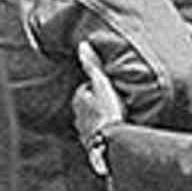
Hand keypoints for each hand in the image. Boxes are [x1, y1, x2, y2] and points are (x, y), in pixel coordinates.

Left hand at [74, 45, 125, 170]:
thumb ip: (92, 65)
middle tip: (112, 104)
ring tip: (114, 119)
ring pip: (91, 121)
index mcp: (79, 99)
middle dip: (96, 104)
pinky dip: (103, 133)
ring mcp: (84, 131)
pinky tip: (112, 135)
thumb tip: (82, 45)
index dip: (98, 89)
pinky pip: (97, 135)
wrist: (111, 142)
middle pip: (87, 106)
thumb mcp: (102, 84)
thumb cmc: (107, 111)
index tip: (108, 90)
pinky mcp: (92, 145)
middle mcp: (77, 115)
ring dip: (99, 119)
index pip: (86, 89)